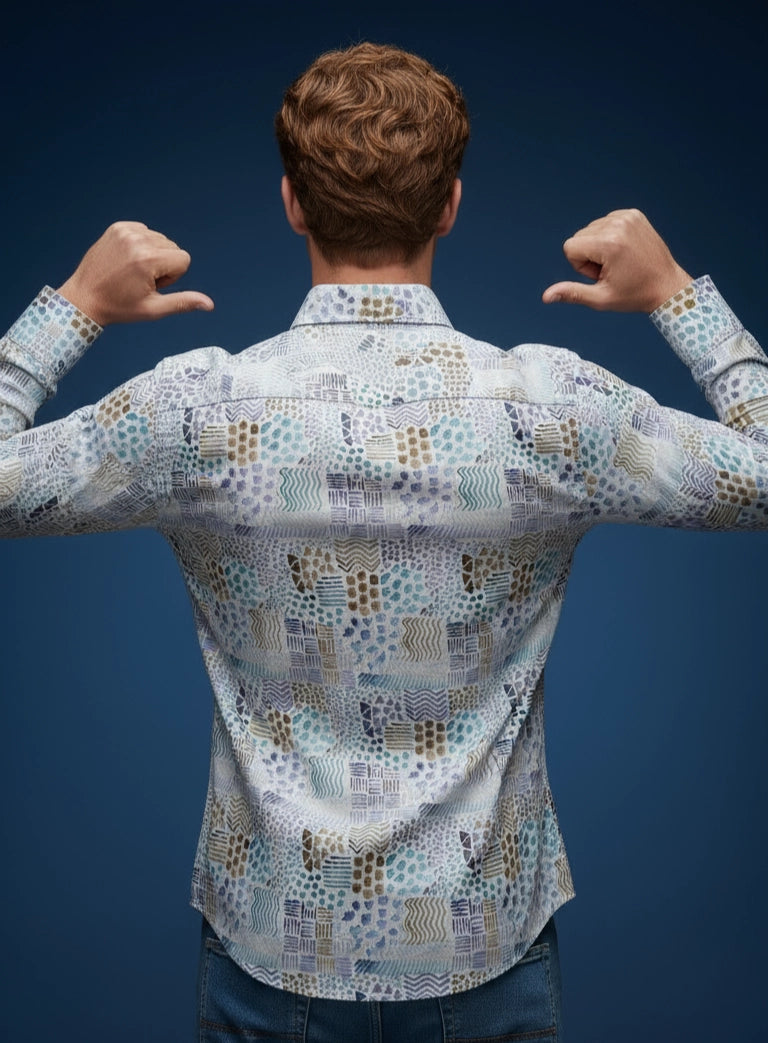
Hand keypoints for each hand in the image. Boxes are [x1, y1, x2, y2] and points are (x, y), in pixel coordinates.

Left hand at [57, 221, 213, 324]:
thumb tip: (209, 304)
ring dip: (152, 255)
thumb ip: (183, 302)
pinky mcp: (117, 227)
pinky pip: (144, 231)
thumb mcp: (153, 309)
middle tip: (140, 280)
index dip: (172, 277)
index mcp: (148, 259)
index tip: (152, 286)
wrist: (84, 297)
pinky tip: (126, 260)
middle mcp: (138, 240)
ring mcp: (125, 231)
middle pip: (173, 248)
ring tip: (131, 271)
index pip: (184, 259)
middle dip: (163, 265)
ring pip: (160, 239)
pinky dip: (140, 245)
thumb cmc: (119, 307)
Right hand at [542, 209, 692, 312]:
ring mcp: (627, 216)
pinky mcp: (634, 214)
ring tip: (620, 261)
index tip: (601, 275)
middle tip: (612, 269)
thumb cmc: (635, 294)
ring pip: (591, 229)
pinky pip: (606, 223)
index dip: (580, 266)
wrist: (667, 285)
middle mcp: (618, 224)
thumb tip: (546, 297)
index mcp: (609, 243)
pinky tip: (625, 251)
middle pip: (579, 237)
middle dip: (589, 255)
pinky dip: (610, 237)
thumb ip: (571, 293)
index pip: (570, 247)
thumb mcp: (600, 299)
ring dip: (599, 246)